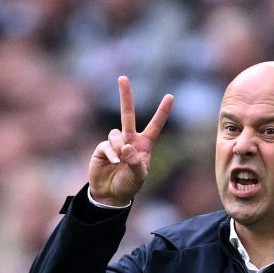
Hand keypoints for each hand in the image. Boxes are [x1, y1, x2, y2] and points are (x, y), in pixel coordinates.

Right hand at [89, 75, 173, 205]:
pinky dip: (111, 153)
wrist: (110, 194)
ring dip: (119, 146)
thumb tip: (126, 146)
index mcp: (144, 145)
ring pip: (116, 133)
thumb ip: (135, 162)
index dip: (162, 112)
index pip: (155, 125)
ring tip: (120, 161)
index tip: (170, 96)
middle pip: (127, 113)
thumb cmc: (129, 185)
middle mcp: (130, 140)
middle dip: (125, 96)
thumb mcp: (138, 176)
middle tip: (123, 78)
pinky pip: (107, 144)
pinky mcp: (102, 148)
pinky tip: (114, 162)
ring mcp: (115, 142)